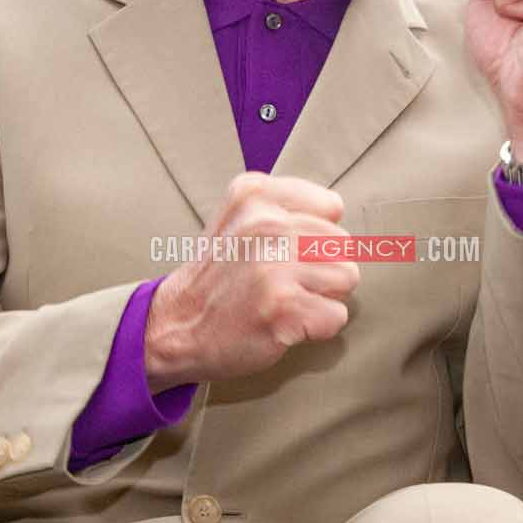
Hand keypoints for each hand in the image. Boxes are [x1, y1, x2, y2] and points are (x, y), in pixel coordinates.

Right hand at [143, 173, 359, 387]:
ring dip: (322, 297)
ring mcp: (273, 266)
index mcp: (255, 194)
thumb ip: (285, 206)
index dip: (316, 235)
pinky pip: (336, 316)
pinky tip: (283, 323)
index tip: (284, 252)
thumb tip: (340, 215)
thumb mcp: (239, 218)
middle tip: (282, 282)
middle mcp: (265, 223)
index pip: (332, 207)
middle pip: (344, 244)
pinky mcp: (282, 307)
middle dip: (321, 268)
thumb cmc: (218, 276)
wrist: (174, 326)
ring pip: (348, 277)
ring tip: (284, 300)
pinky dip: (316, 328)